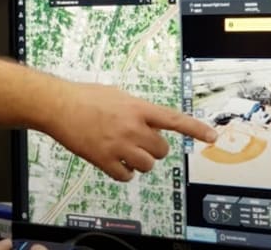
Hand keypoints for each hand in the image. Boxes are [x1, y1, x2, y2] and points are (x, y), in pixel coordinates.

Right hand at [49, 81, 216, 181]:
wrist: (58, 106)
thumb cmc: (84, 97)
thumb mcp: (117, 95)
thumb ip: (136, 109)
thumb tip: (149, 121)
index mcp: (137, 108)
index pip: (174, 120)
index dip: (195, 129)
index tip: (212, 137)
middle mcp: (132, 127)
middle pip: (161, 150)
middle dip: (153, 148)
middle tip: (137, 142)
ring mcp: (119, 145)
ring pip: (147, 165)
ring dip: (139, 162)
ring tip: (125, 152)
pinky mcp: (104, 160)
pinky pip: (126, 176)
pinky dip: (124, 173)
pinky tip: (115, 162)